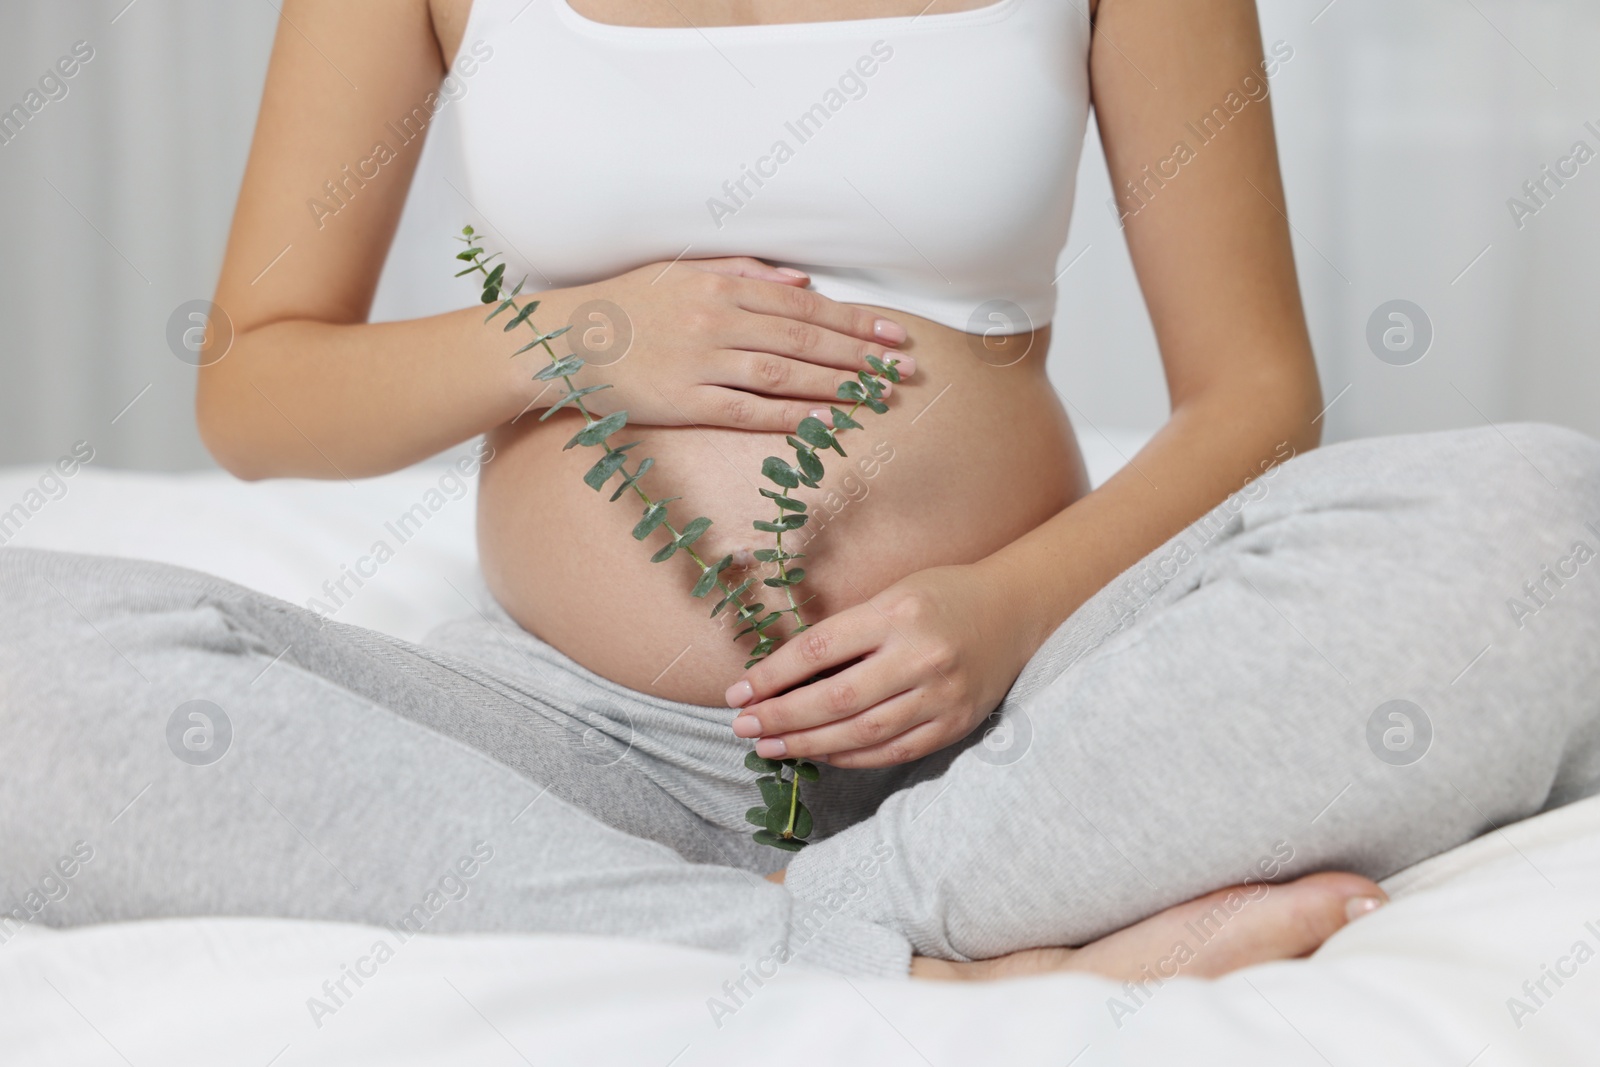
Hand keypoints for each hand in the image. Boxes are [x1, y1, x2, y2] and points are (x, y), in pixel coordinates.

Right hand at [523, 257, 912, 429]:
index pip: (802, 305)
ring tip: (876, 393)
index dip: (853, 320)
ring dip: (836, 383)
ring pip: (784, 373)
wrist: (562, 340)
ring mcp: (701, 363)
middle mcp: (716, 321)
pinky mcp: (684, 402)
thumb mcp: (681, 272)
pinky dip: (789, 415)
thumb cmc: (623, 304)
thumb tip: (801, 281)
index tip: (891, 332)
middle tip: (902, 367)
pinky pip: (747, 411)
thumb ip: (743, 272)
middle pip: (803, 338)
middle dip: (860, 353)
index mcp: (720, 288)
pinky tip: (825, 420)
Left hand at [724, 564, 1036, 767]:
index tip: (738, 692)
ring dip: (807, 744)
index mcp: (897, 613)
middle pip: (835, 698)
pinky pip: (892, 751)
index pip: (819, 649)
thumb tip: (781, 677)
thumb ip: (846, 633)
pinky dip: (850, 758)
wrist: (1015, 610)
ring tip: (769, 747)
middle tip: (743, 726)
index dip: (772, 675)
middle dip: (781, 717)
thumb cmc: (941, 597)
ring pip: (861, 733)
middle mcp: (920, 656)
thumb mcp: (892, 595)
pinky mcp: (955, 724)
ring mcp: (941, 696)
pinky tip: (819, 754)